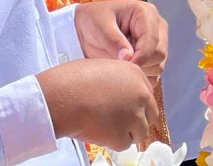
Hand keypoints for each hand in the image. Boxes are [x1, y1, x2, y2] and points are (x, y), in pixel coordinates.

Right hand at [38, 59, 158, 149]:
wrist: (61, 96)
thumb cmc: (73, 78)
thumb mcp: (104, 67)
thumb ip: (119, 79)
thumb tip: (119, 91)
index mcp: (136, 75)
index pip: (148, 95)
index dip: (137, 104)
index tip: (126, 109)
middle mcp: (140, 95)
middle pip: (151, 115)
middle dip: (138, 121)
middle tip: (120, 123)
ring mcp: (133, 116)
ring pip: (140, 133)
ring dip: (126, 133)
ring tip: (107, 129)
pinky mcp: (121, 135)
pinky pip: (123, 144)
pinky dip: (112, 142)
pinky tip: (99, 133)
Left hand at [74, 0, 168, 82]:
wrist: (88, 27)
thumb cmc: (93, 21)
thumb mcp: (99, 27)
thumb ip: (113, 41)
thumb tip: (128, 57)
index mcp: (147, 13)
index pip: (152, 41)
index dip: (139, 57)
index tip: (121, 66)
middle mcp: (157, 27)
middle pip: (159, 54)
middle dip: (139, 64)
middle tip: (117, 64)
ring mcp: (158, 42)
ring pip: (158, 66)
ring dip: (140, 71)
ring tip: (119, 65)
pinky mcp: (154, 56)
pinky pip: (154, 75)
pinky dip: (141, 78)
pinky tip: (125, 70)